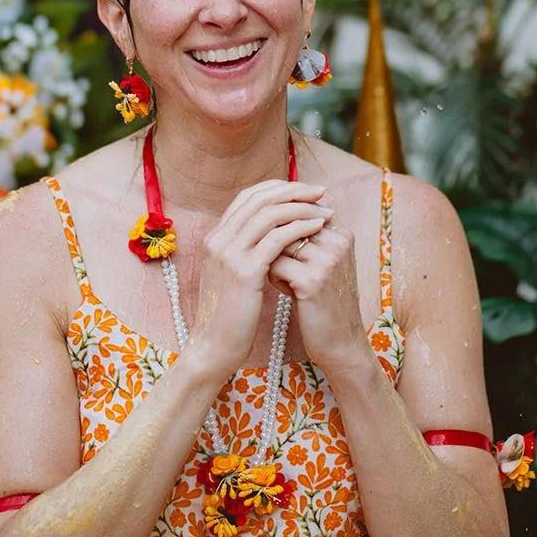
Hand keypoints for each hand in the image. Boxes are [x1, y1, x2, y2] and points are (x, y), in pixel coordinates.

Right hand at [187, 180, 331, 379]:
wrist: (212, 348)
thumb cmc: (229, 315)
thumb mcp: (231, 275)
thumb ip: (244, 251)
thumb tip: (271, 234)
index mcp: (215, 237)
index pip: (248, 197)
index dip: (277, 188)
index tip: (303, 189)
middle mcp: (219, 239)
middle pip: (259, 199)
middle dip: (293, 191)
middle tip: (319, 191)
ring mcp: (229, 254)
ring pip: (269, 214)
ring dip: (302, 207)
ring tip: (324, 210)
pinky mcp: (244, 272)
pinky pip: (276, 239)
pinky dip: (300, 228)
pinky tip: (318, 228)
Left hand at [267, 211, 368, 374]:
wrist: (342, 342)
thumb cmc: (325, 300)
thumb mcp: (323, 263)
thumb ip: (306, 238)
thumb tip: (269, 213)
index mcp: (342, 233)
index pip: (299, 212)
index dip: (284, 232)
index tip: (290, 254)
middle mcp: (338, 242)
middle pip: (287, 225)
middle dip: (276, 245)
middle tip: (283, 267)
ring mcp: (327, 260)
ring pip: (277, 243)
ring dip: (272, 260)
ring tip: (284, 278)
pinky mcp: (312, 280)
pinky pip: (274, 265)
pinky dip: (273, 277)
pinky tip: (285, 290)